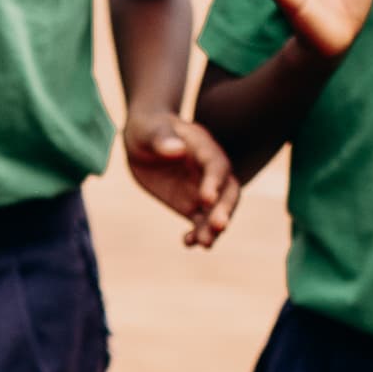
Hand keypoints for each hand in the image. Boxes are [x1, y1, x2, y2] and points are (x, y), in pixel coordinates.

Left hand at [124, 107, 240, 248]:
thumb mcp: (150, 130)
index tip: (207, 199)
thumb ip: (163, 139)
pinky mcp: (192, 204)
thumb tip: (177, 150)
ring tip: (205, 244)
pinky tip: (188, 242)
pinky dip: (198, 233)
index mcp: (204, 148)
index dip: (214, 182)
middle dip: (225, 209)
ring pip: (216, 211)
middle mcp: (209, 171)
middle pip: (227, 191)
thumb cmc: (149, 128)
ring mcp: (202, 189)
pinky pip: (200, 222)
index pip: (216, 166)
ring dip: (213, 228)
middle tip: (219, 226)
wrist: (145, 138)